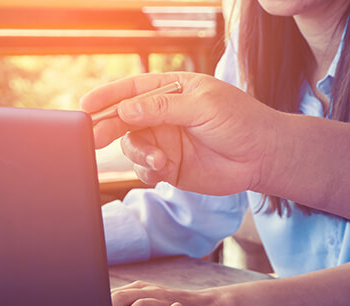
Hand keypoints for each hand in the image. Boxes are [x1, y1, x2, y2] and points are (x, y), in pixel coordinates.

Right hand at [80, 73, 283, 195]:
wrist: (263, 157)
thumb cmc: (240, 122)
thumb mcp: (202, 107)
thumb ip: (163, 107)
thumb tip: (126, 109)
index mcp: (173, 90)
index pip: (132, 89)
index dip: (108, 96)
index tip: (87, 107)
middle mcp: (165, 115)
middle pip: (125, 119)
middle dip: (109, 127)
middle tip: (95, 139)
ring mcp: (167, 142)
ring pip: (133, 146)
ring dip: (138, 154)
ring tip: (159, 161)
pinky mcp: (171, 167)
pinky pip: (146, 170)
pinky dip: (148, 172)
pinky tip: (163, 172)